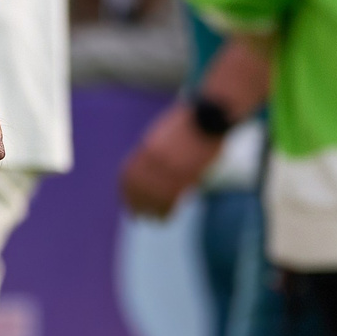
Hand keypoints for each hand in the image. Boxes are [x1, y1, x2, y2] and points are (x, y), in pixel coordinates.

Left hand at [119, 102, 220, 218]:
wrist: (210, 114)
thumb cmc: (190, 121)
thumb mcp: (163, 132)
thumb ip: (152, 150)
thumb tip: (145, 164)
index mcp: (147, 147)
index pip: (129, 174)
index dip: (126, 190)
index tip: (126, 200)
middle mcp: (155, 159)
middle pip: (139, 188)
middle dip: (136, 204)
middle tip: (136, 217)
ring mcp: (171, 167)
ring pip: (154, 196)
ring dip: (151, 211)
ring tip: (151, 221)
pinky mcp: (188, 174)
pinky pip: (172, 198)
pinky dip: (166, 210)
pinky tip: (165, 219)